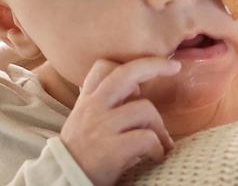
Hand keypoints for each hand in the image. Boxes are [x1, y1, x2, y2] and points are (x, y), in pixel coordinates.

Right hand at [59, 57, 181, 185]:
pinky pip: (147, 139)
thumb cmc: (80, 155)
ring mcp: (102, 126)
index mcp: (88, 101)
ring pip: (145, 109)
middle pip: (126, 73)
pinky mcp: (111, 149)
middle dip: (154, 65)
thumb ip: (105, 103)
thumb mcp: (84, 121)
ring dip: (160, 128)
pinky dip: (158, 148)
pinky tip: (156, 157)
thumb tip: (137, 89)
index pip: (103, 66)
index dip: (128, 63)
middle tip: (174, 67)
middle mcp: (93, 107)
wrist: (63, 182)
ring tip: (161, 143)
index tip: (146, 70)